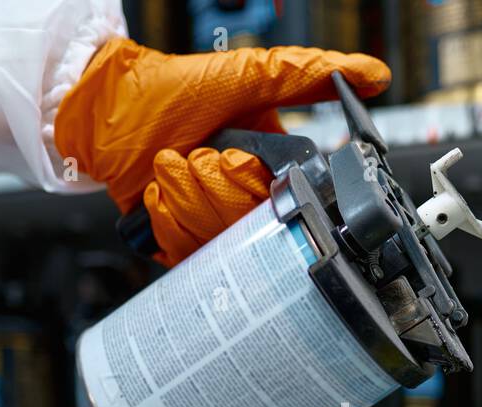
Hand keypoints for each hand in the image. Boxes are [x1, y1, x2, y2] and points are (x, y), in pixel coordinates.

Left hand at [55, 40, 389, 265]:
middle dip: (214, 189)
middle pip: (251, 230)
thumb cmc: (174, 88)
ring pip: (219, 244)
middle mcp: (247, 202)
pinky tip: (157, 191)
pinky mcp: (183, 247)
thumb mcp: (249, 77)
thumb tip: (374, 75)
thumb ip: (310, 76)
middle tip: (196, 154)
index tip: (237, 162)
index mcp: (274, 168)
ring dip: (185, 199)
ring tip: (171, 166)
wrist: (107, 110)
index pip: (291, 206)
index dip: (259, 189)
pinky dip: (165, 220)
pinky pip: (187, 257)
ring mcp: (215, 227)